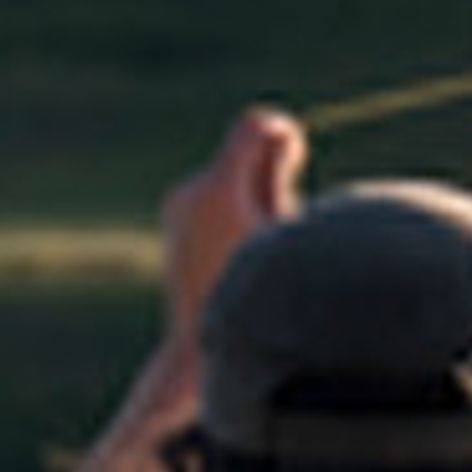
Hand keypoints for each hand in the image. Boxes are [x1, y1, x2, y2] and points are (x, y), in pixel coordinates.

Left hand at [161, 104, 303, 346]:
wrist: (198, 346)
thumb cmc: (256, 296)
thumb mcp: (281, 235)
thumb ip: (278, 179)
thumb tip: (281, 135)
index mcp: (219, 190)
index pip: (254, 125)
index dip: (282, 133)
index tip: (297, 159)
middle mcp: (190, 191)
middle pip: (242, 149)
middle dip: (269, 170)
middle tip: (281, 214)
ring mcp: (177, 205)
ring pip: (230, 173)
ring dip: (253, 191)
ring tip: (259, 238)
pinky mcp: (174, 219)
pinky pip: (215, 193)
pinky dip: (235, 205)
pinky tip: (240, 245)